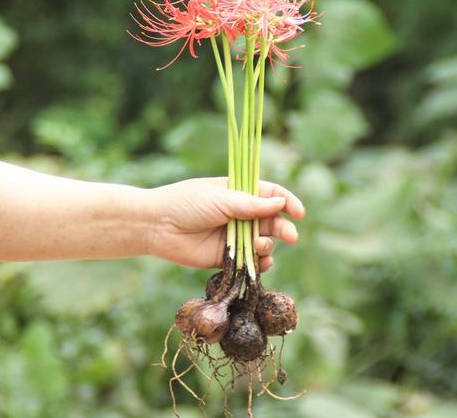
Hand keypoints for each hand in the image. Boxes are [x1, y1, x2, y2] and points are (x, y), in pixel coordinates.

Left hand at [149, 177, 304, 271]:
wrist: (157, 225)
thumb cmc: (187, 203)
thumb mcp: (221, 199)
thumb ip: (250, 205)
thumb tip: (280, 204)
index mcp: (239, 193)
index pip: (271, 195)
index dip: (287, 202)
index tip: (299, 212)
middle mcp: (240, 214)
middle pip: (271, 220)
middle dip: (283, 227)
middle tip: (290, 236)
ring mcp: (234, 235)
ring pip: (263, 242)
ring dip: (268, 245)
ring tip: (259, 247)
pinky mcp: (226, 256)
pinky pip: (250, 261)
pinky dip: (259, 263)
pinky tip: (260, 262)